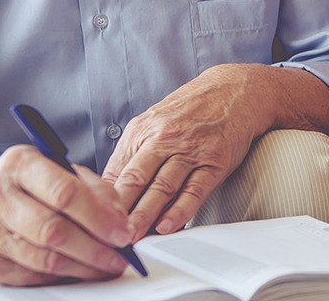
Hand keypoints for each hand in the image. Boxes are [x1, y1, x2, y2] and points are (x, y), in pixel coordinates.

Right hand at [0, 145, 137, 285]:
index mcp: (20, 163)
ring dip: (83, 267)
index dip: (99, 217)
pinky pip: (32, 276)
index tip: (122, 232)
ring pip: (44, 259)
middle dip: (95, 248)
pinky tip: (77, 270)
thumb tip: (119, 221)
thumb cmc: (28, 184)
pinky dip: (61, 276)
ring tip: (106, 266)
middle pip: (54, 230)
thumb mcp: (61, 170)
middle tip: (120, 256)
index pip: (64, 193)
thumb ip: (94, 189)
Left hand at [103, 65, 266, 237]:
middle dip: (119, 210)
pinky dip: (180, 210)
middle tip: (108, 234)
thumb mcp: (153, 122)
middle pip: (135, 179)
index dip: (103, 198)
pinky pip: (194, 190)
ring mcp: (190, 150)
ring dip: (145, 215)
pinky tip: (168, 225)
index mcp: (142, 130)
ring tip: (133, 236)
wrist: (233, 91)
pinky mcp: (214, 162)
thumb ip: (132, 153)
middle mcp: (164, 138)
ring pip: (163, 187)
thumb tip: (109, 188)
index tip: (95, 219)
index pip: (116, 170)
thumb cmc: (190, 110)